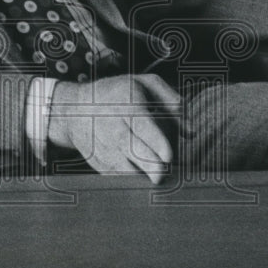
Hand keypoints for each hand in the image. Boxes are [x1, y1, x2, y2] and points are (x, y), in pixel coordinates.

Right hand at [48, 74, 181, 183]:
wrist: (76, 108)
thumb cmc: (119, 94)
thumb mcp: (145, 84)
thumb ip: (173, 103)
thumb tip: (191, 131)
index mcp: (126, 102)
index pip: (141, 124)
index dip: (156, 142)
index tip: (169, 156)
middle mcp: (112, 124)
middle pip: (132, 149)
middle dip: (152, 166)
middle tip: (164, 174)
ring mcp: (103, 146)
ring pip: (124, 168)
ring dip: (143, 177)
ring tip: (157, 179)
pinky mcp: (98, 163)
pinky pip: (116, 177)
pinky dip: (131, 183)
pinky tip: (143, 181)